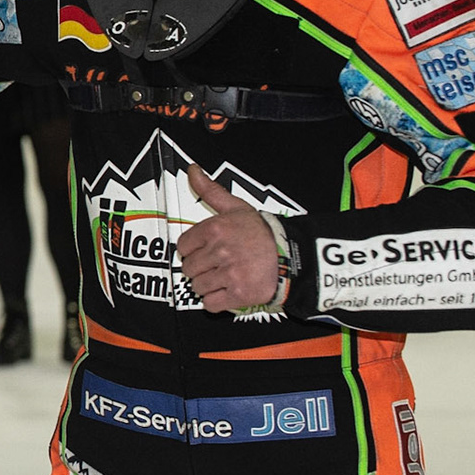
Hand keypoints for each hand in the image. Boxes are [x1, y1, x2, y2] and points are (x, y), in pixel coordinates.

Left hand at [176, 166, 281, 311]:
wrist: (291, 256)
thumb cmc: (263, 233)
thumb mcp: (236, 207)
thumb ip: (210, 191)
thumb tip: (193, 170)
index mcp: (215, 229)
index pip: (182, 247)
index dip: (193, 250)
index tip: (205, 250)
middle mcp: (220, 252)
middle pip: (188, 269)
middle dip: (201, 268)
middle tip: (217, 264)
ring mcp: (230, 274)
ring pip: (197, 287)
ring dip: (208, 285)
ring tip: (224, 276)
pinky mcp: (239, 295)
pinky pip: (210, 304)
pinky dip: (216, 301)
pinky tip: (228, 290)